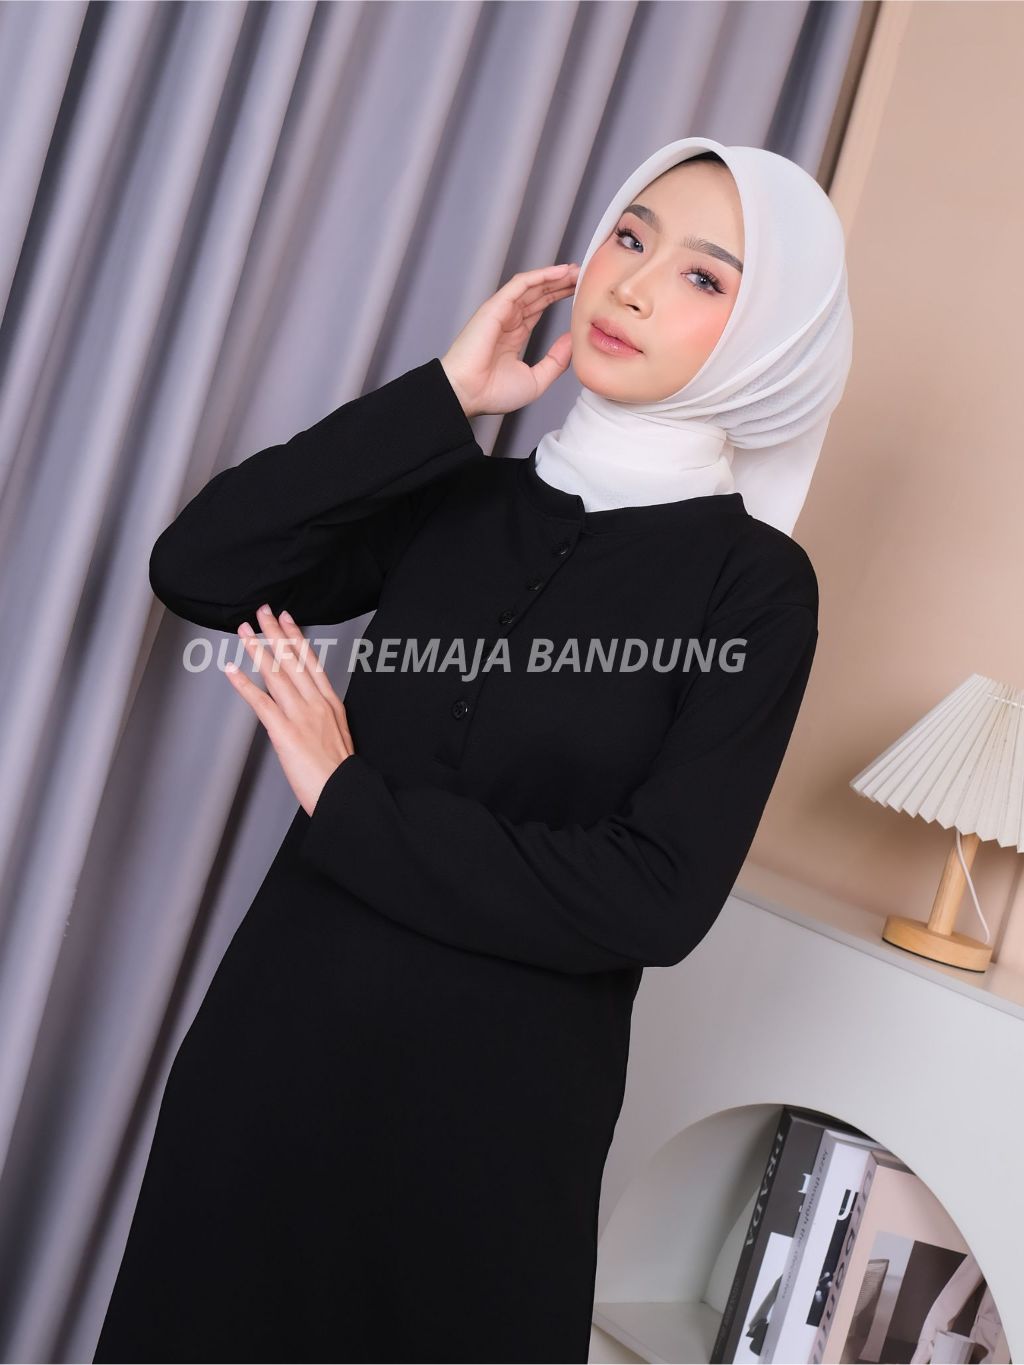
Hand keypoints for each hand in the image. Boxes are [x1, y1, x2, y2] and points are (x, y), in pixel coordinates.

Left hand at [224, 604, 354, 815]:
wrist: (343, 793)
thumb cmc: (340, 773)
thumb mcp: (339, 736)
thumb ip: (323, 717)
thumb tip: (310, 709)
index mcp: (330, 704)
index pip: (311, 661)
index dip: (297, 637)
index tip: (287, 619)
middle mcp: (316, 704)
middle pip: (293, 660)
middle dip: (276, 633)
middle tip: (263, 611)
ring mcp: (300, 716)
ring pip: (276, 674)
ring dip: (258, 650)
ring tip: (245, 631)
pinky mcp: (284, 732)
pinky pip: (261, 703)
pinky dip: (244, 684)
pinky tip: (232, 670)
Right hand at [441, 262, 579, 418]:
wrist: (468, 394)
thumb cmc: (493, 393)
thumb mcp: (536, 380)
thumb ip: (556, 361)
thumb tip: (571, 341)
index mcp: (513, 336)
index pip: (538, 308)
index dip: (557, 297)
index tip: (578, 293)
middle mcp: (507, 321)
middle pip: (537, 294)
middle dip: (560, 283)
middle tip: (582, 276)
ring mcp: (500, 312)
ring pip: (531, 286)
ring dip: (554, 276)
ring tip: (575, 270)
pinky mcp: (495, 306)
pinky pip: (520, 284)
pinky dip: (540, 276)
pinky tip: (559, 272)